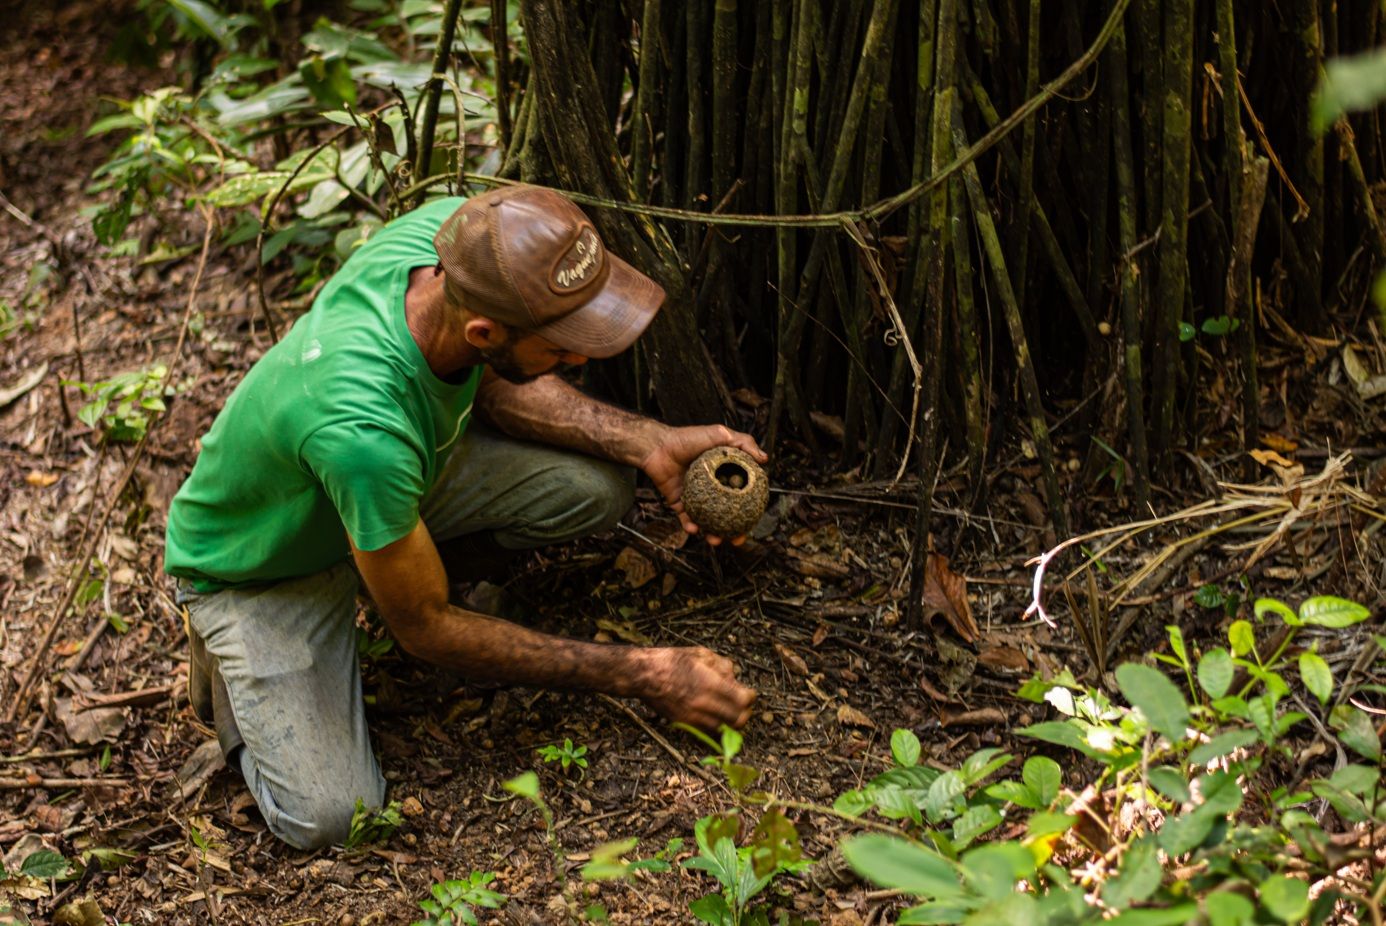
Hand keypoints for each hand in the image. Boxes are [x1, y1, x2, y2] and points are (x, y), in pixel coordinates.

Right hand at [636, 646, 756, 730]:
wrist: (645, 676)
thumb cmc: (672, 660)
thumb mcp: (701, 654)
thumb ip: (723, 666)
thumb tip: (735, 679)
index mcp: (711, 683)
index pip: (744, 700)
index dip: (750, 697)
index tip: (749, 694)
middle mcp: (704, 703)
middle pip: (739, 720)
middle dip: (745, 713)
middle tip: (742, 706)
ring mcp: (694, 717)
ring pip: (725, 730)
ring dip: (731, 722)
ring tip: (728, 710)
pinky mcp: (684, 724)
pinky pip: (708, 731)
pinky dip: (716, 726)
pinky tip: (713, 715)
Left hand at [639, 424, 767, 544]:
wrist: (658, 445)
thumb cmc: (687, 438)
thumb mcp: (720, 434)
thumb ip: (743, 443)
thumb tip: (765, 458)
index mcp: (724, 474)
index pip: (740, 494)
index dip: (749, 507)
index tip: (754, 518)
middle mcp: (711, 488)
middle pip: (726, 513)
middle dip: (732, 530)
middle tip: (736, 539)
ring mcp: (696, 496)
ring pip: (707, 520)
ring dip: (712, 533)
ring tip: (715, 539)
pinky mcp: (680, 502)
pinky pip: (686, 518)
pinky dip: (690, 525)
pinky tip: (695, 529)